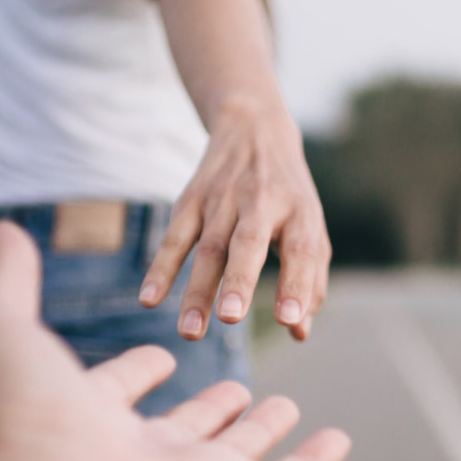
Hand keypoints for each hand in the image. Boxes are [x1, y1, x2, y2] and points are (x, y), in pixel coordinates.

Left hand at [0, 221, 349, 460]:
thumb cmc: (24, 420)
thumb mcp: (1, 327)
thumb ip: (11, 278)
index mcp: (88, 418)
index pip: (119, 388)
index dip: (138, 369)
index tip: (163, 351)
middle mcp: (141, 451)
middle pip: (186, 424)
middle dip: (212, 405)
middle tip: (238, 387)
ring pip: (239, 450)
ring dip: (264, 428)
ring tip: (286, 405)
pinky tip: (339, 441)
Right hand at [139, 98, 330, 342]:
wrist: (254, 128)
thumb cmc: (289, 196)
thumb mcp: (310, 227)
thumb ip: (310, 281)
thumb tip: (299, 332)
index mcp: (300, 211)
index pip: (301, 250)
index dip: (297, 285)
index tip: (290, 321)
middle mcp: (262, 203)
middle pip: (248, 244)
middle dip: (239, 281)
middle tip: (231, 317)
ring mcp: (223, 200)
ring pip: (208, 248)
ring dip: (198, 290)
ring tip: (191, 331)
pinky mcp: (191, 199)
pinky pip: (174, 237)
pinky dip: (161, 268)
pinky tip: (149, 298)